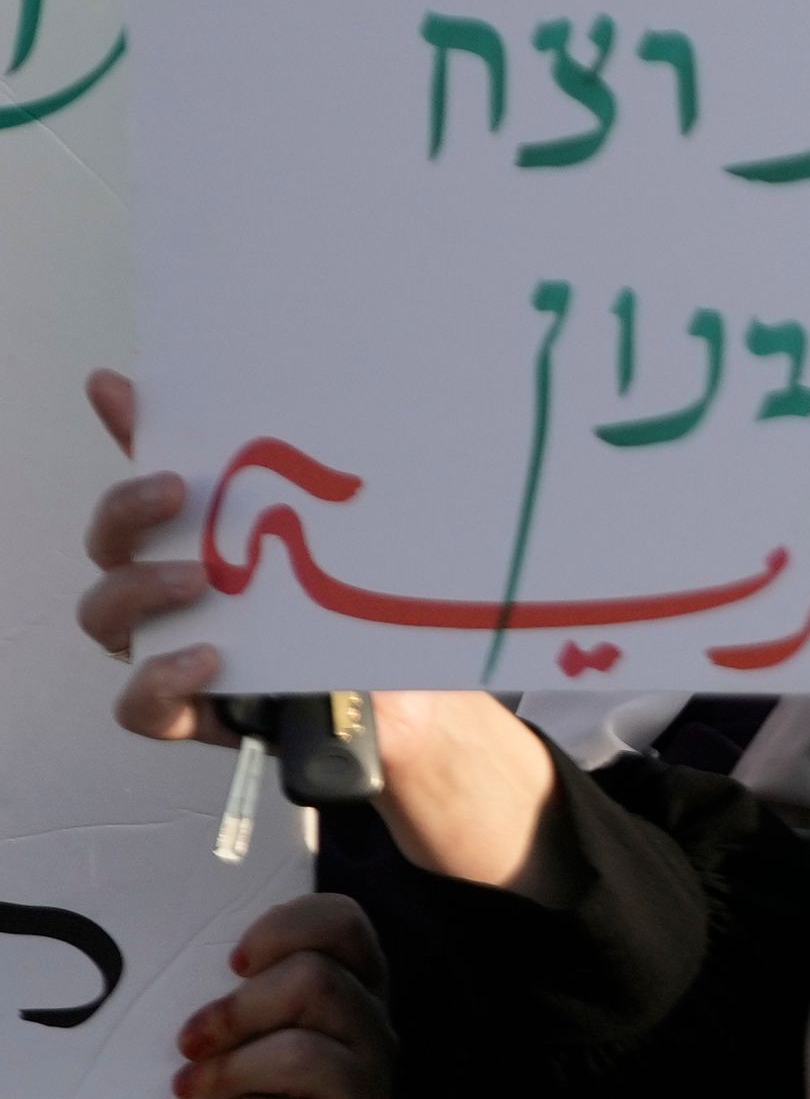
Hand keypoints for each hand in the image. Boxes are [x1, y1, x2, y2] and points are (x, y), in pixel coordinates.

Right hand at [79, 371, 576, 898]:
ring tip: (202, 580)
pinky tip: (209, 658)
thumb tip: (308, 392)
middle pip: (109, 543)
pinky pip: (141, 703)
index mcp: (202, 536)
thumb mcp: (357, 531)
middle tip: (178, 492)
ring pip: (107, 615)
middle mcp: (174, 589)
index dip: (120, 430)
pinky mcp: (193, 710)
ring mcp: (174, 647)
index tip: (116, 387)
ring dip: (141, 590)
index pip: (150, 472)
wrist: (413, 697)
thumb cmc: (366, 606)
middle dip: (127, 512)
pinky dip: (162, 678)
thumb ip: (322, 473)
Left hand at [175, 893, 391, 1098]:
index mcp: (356, 981)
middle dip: (236, 1012)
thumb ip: (245, 985)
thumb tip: (175, 961)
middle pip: (314, 982)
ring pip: (299, 1053)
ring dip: (228, 1070)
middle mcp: (374, 1024)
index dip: (285, 930)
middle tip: (188, 1041)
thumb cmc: (251, 1081)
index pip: (342, 923)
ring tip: (190, 1088)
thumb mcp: (257, 1021)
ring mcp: (372, 1083)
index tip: (233, 963)